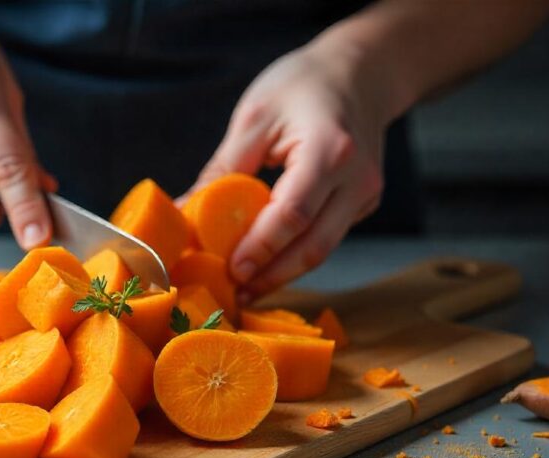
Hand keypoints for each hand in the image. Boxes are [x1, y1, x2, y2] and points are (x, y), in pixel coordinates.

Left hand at [188, 40, 388, 301]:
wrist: (363, 72)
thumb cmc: (303, 85)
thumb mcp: (254, 118)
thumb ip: (222, 169)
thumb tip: (183, 212)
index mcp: (329, 151)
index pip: (293, 214)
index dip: (260, 248)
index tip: (230, 270)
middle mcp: (356, 179)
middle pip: (313, 245)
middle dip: (270, 276)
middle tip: (233, 295)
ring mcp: (366, 195)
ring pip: (323, 249)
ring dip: (282, 273)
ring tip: (243, 290)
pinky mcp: (363, 203)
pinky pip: (327, 237)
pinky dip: (295, 254)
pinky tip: (266, 265)